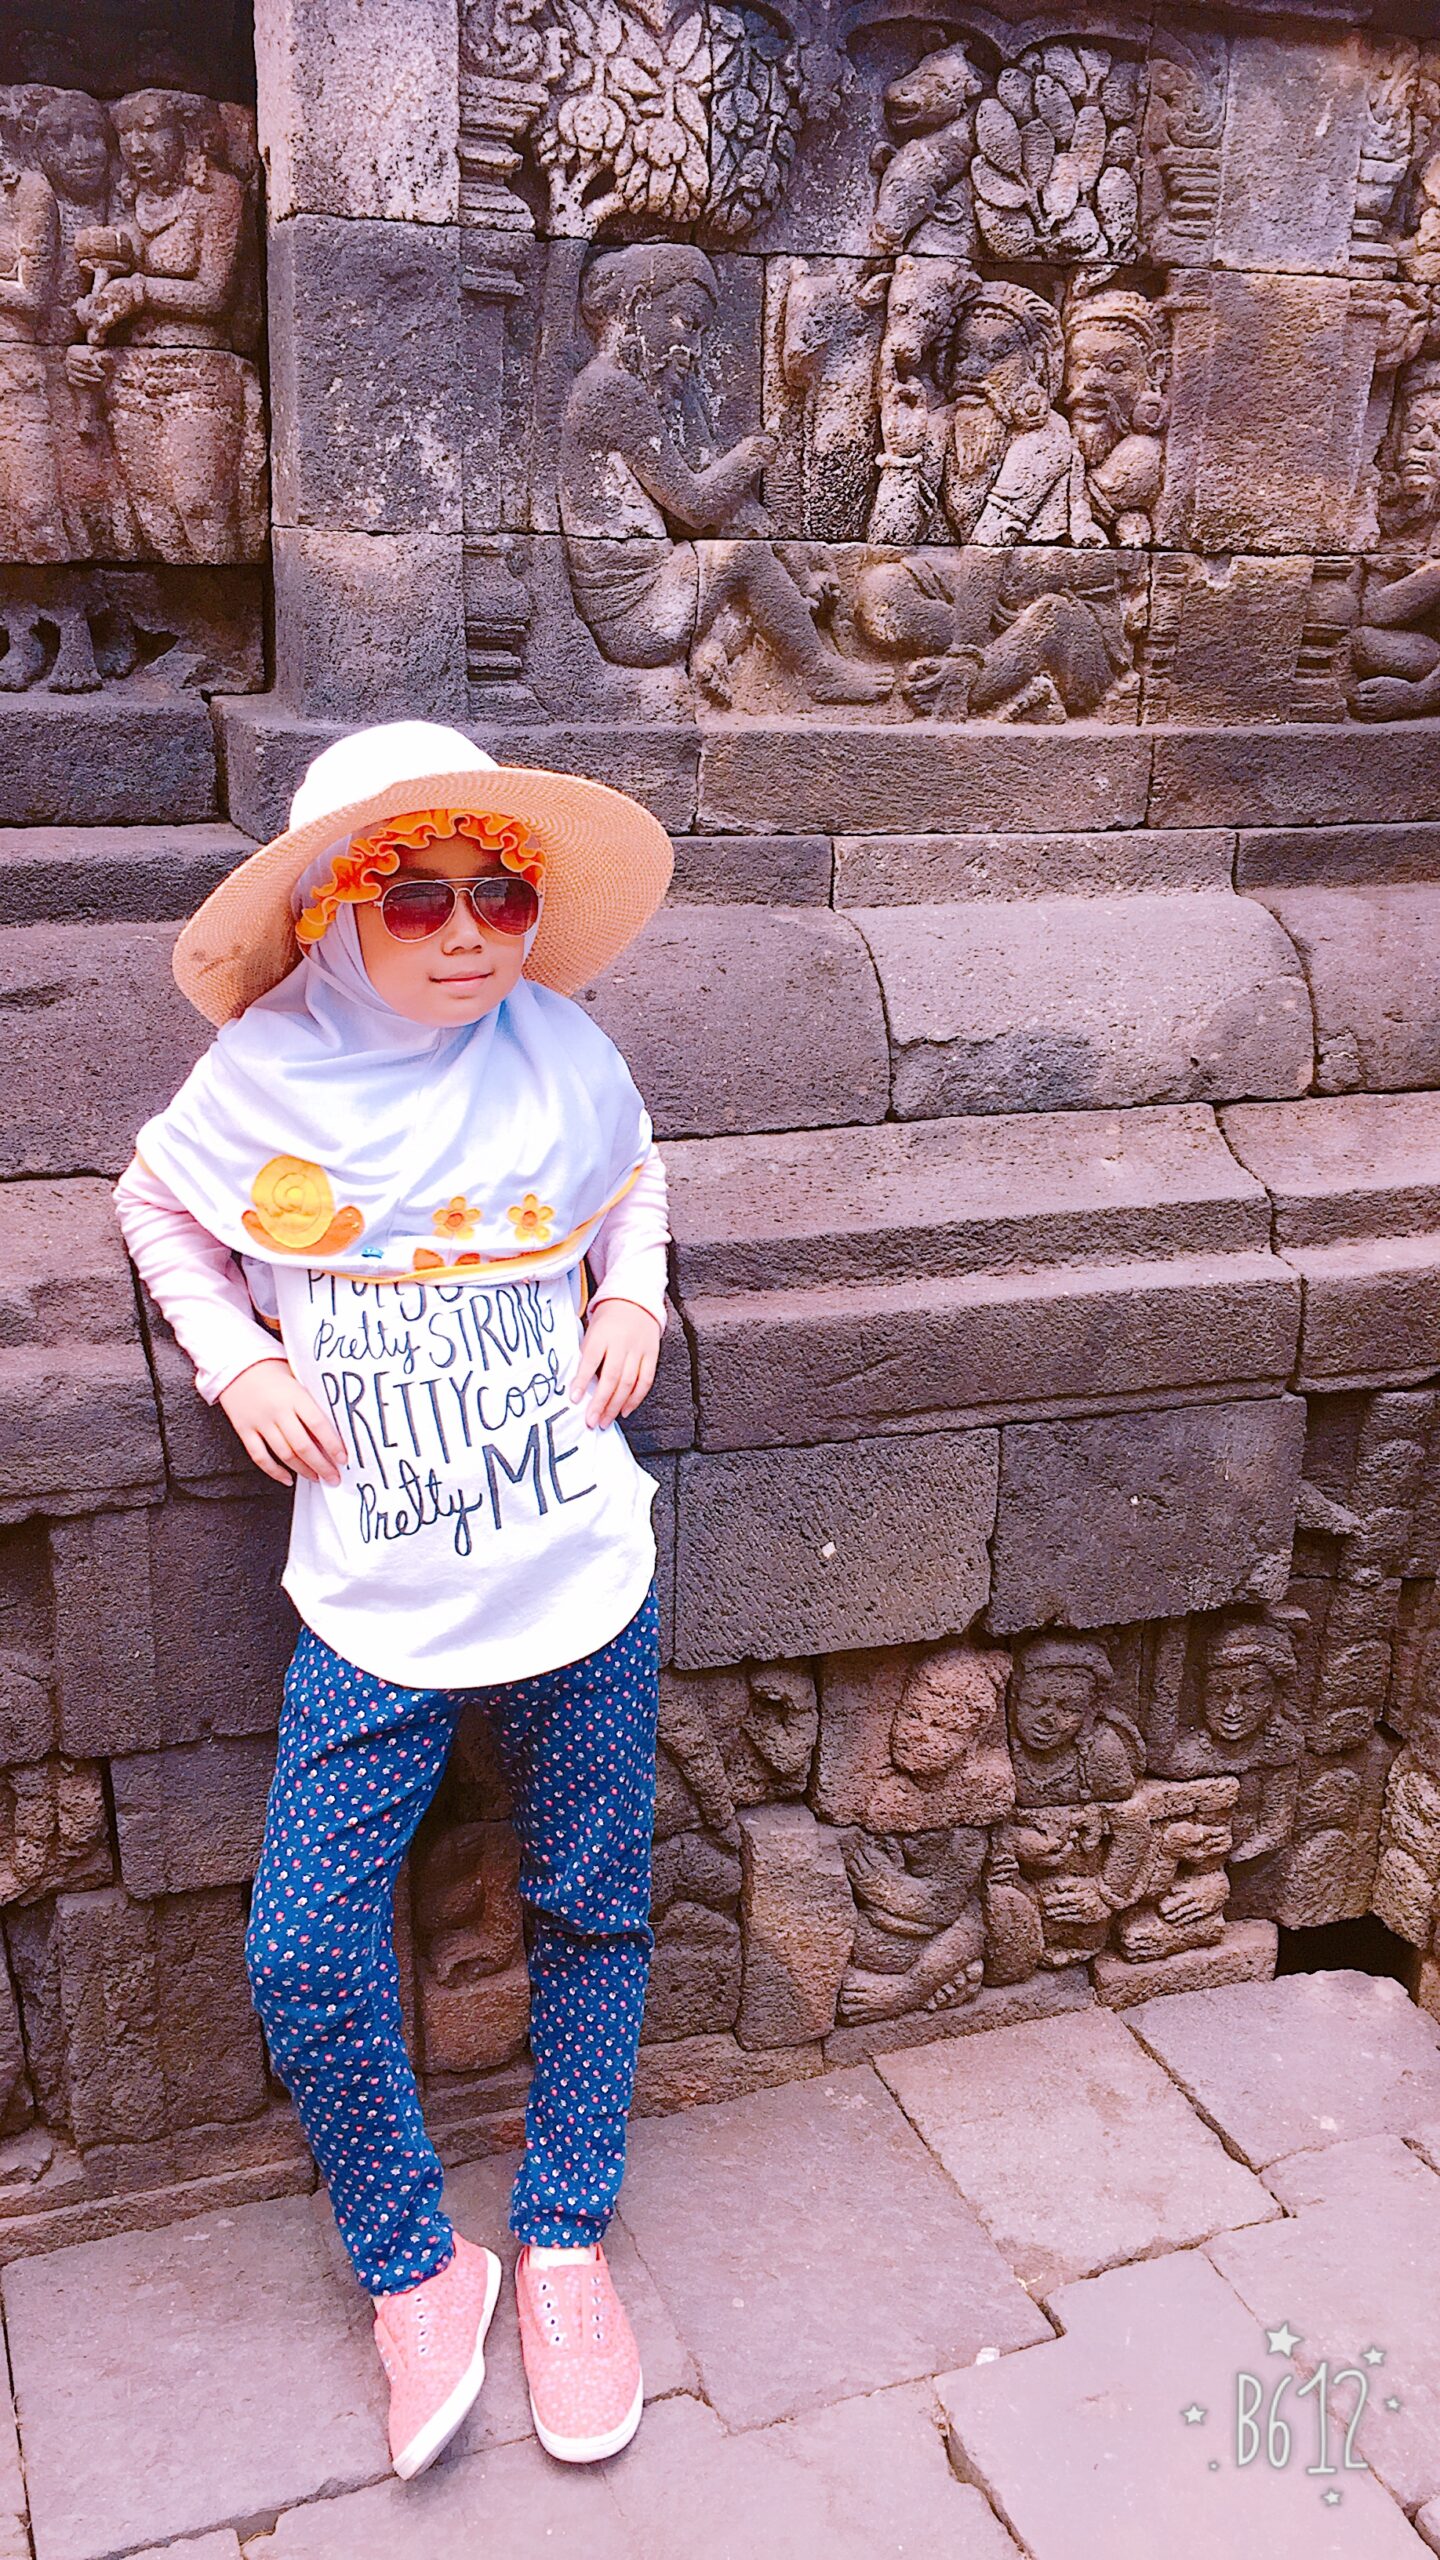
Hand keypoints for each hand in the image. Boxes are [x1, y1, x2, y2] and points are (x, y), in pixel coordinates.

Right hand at [218, 1358, 346, 1487]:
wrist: (236, 1365)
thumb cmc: (271, 1370)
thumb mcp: (298, 1378)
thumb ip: (312, 1402)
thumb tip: (334, 1428)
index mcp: (295, 1396)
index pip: (319, 1425)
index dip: (333, 1445)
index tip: (343, 1459)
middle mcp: (278, 1411)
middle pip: (303, 1446)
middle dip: (321, 1466)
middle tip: (334, 1478)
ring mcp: (260, 1422)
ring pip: (284, 1454)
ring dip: (303, 1470)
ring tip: (317, 1477)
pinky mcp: (244, 1430)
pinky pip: (260, 1456)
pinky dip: (274, 1471)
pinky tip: (288, 1478)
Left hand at [568, 1298, 660, 1430]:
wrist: (635, 1301)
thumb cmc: (608, 1320)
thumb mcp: (591, 1331)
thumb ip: (587, 1355)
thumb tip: (580, 1386)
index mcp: (602, 1335)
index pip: (590, 1360)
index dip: (582, 1381)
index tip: (575, 1399)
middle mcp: (621, 1343)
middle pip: (612, 1376)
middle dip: (600, 1402)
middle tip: (591, 1421)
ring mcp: (638, 1350)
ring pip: (628, 1382)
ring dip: (616, 1406)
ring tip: (605, 1421)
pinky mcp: (652, 1355)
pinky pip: (645, 1380)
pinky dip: (635, 1398)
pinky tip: (625, 1410)